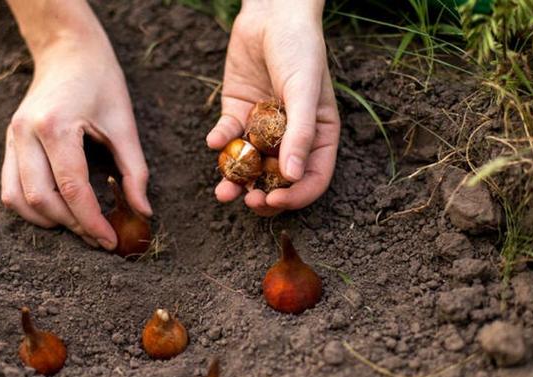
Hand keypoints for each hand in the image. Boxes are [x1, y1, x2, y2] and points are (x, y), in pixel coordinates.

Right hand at [2, 1, 150, 249]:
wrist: (68, 51)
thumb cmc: (101, 82)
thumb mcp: (125, 123)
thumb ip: (134, 171)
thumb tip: (144, 213)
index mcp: (55, 126)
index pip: (72, 188)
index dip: (92, 221)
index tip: (110, 242)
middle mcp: (25, 134)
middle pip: (41, 199)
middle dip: (72, 226)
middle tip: (99, 237)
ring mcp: (11, 138)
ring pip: (17, 200)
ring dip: (48, 221)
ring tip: (79, 226)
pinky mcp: (9, 143)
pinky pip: (10, 188)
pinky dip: (32, 208)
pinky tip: (59, 210)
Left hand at [206, 0, 339, 215]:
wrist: (272, 13)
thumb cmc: (300, 49)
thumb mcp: (305, 91)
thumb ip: (301, 133)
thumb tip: (293, 177)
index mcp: (318, 136)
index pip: (312, 178)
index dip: (295, 196)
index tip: (274, 201)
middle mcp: (291, 137)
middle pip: (278, 180)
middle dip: (262, 195)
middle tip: (248, 201)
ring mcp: (262, 128)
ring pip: (249, 165)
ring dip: (236, 180)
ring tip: (223, 191)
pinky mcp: (237, 113)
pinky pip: (228, 137)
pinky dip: (220, 141)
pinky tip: (214, 140)